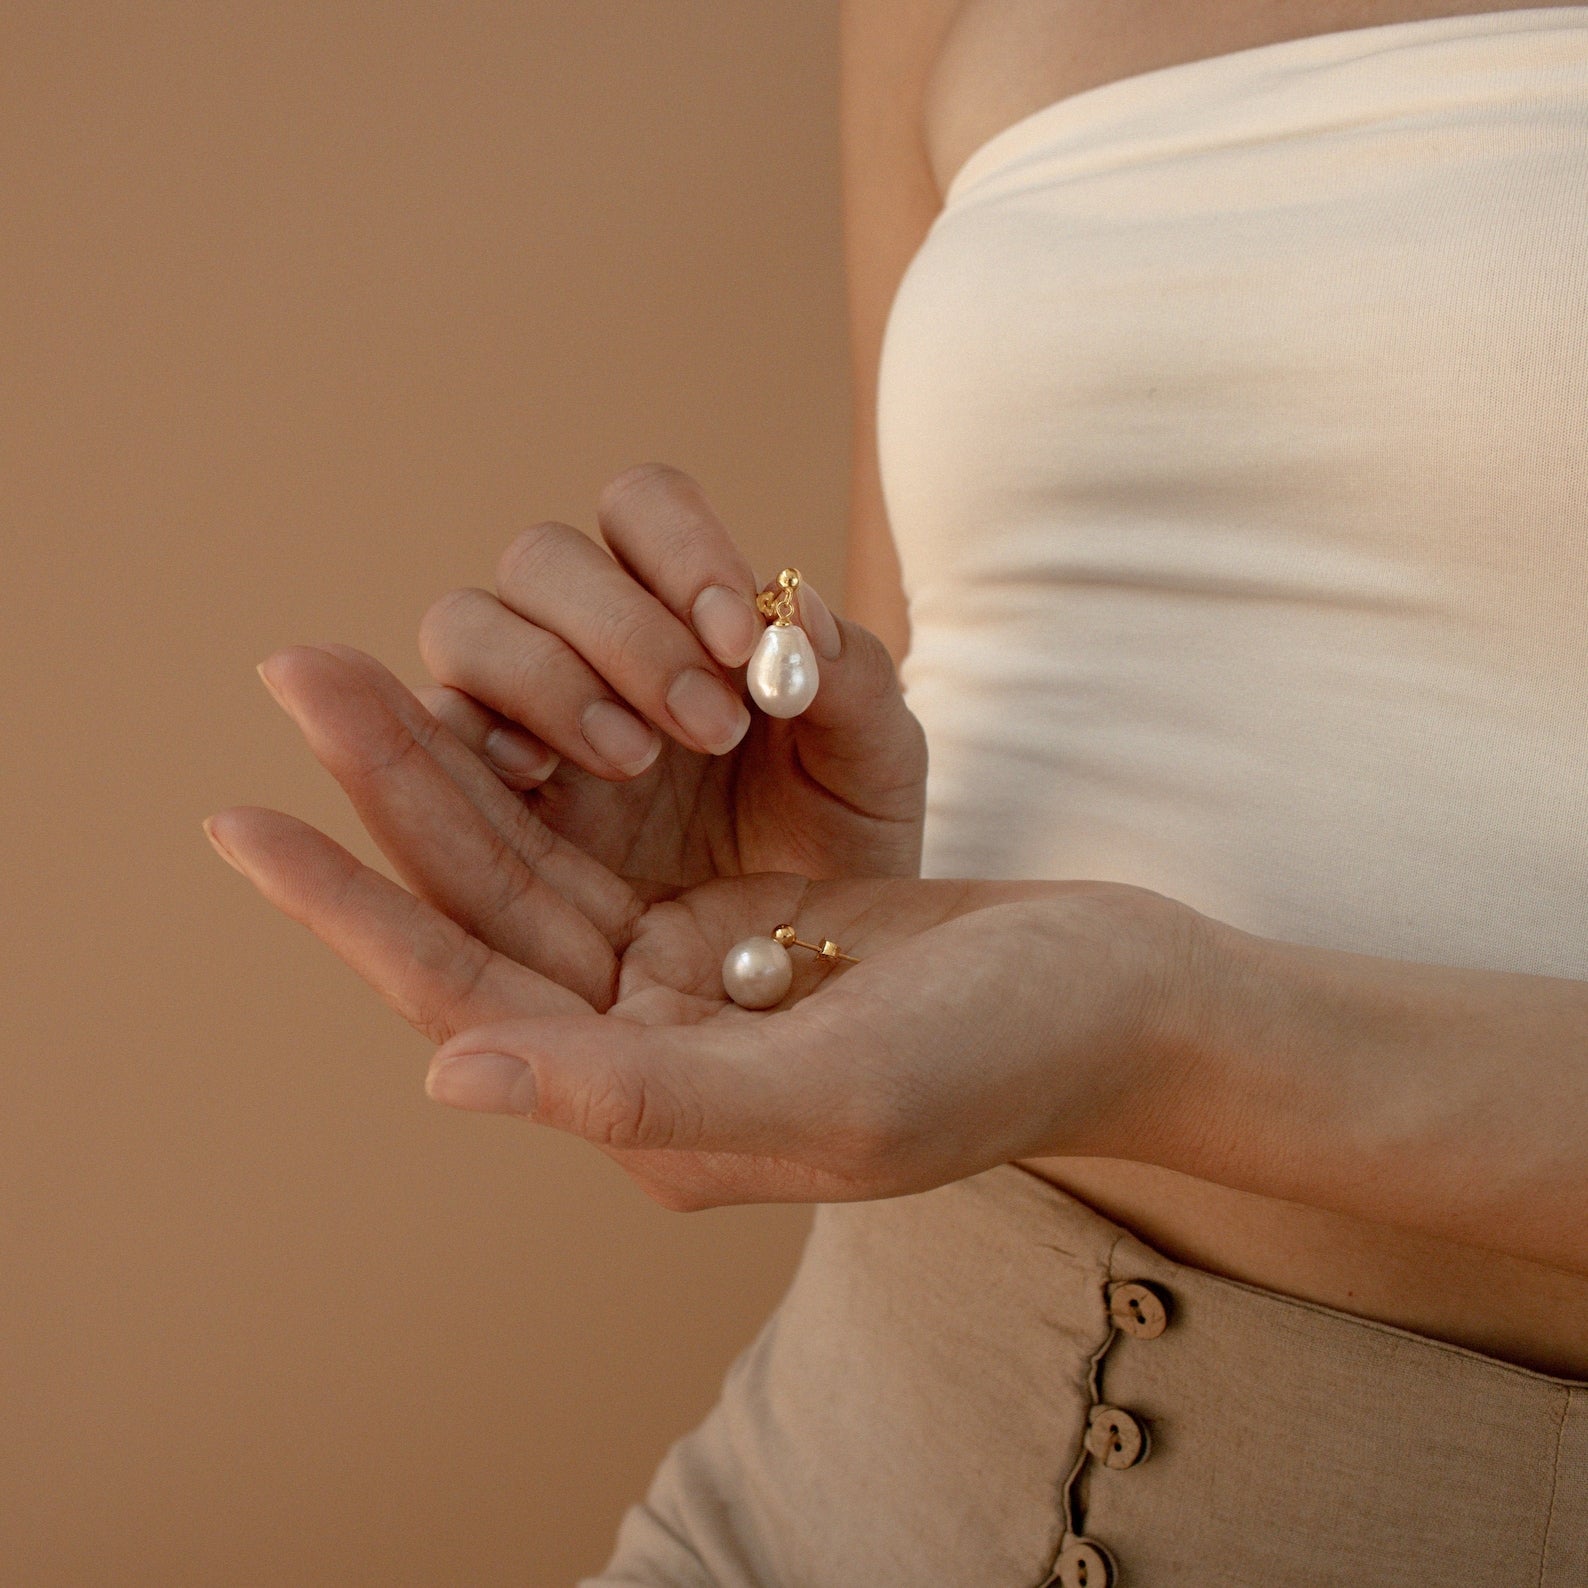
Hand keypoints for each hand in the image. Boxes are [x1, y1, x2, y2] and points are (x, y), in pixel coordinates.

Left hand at [211, 643, 1199, 1207]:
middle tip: (300, 673)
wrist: (1122, 996)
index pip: (469, 995)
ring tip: (378, 662)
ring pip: (541, 840)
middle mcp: (650, 1036)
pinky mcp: (737, 893)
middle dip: (394, 784)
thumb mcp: (830, 1097)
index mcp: (654, 1107)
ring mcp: (689, 963)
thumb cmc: (1007, 1056)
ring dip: (465, 751)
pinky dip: (565, 745)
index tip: (244, 819)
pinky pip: (619, 810)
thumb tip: (446, 1074)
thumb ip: (638, 1095)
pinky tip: (508, 689)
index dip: (354, 907)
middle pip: (488, 896)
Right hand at [412, 463, 925, 885]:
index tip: (739, 641)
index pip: (643, 509)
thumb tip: (790, 609)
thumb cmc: (841, 845)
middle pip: (543, 559)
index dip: (681, 552)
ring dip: (544, 674)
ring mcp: (527, 719)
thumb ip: (849, 678)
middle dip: (620, 628)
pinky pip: (434, 733)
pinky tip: (541, 776)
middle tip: (707, 726)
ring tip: (632, 759)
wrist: (803, 969)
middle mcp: (591, 647)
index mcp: (685, 609)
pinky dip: (470, 735)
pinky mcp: (484, 803)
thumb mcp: (875, 764)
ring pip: (468, 625)